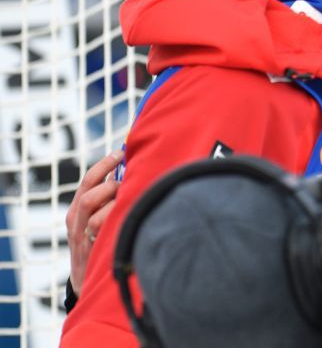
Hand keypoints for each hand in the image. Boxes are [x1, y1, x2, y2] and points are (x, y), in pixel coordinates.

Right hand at [65, 150, 122, 290]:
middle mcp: (76, 222)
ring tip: (129, 204)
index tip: (121, 152)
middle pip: (89, 194)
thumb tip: (130, 173)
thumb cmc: (99, 244)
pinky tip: (131, 220)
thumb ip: (108, 199)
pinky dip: (115, 223)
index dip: (104, 164)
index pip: (88, 180)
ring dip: (114, 204)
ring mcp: (82, 238)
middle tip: (127, 185)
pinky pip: (102, 234)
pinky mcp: (91, 253)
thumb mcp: (97, 220)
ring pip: (94, 214)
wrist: (86, 282)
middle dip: (110, 185)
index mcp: (77, 210)